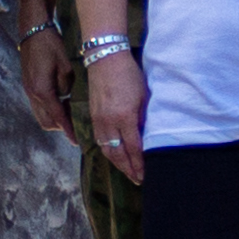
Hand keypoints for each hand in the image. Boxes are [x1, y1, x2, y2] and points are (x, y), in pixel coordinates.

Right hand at [15, 0, 70, 136]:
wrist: (33, 30)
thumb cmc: (51, 44)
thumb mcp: (66, 65)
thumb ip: (68, 86)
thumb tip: (68, 97)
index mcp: (42, 90)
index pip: (57, 117)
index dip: (68, 130)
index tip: (76, 141)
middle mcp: (33, 94)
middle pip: (46, 122)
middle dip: (61, 126)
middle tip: (76, 124)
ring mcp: (28, 90)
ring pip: (41, 115)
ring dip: (54, 118)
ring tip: (69, 112)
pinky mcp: (28, 86)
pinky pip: (39, 106)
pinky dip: (49, 109)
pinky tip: (61, 100)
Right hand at [84, 49, 149, 185]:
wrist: (105, 58)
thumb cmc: (129, 74)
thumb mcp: (143, 96)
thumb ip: (143, 118)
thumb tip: (146, 136)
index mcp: (124, 117)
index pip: (132, 148)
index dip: (139, 164)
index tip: (145, 175)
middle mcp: (108, 122)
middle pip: (117, 154)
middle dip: (128, 169)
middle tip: (137, 180)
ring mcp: (98, 120)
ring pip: (106, 149)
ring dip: (117, 163)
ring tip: (127, 171)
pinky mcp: (93, 116)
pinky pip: (99, 140)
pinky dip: (108, 151)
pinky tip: (115, 155)